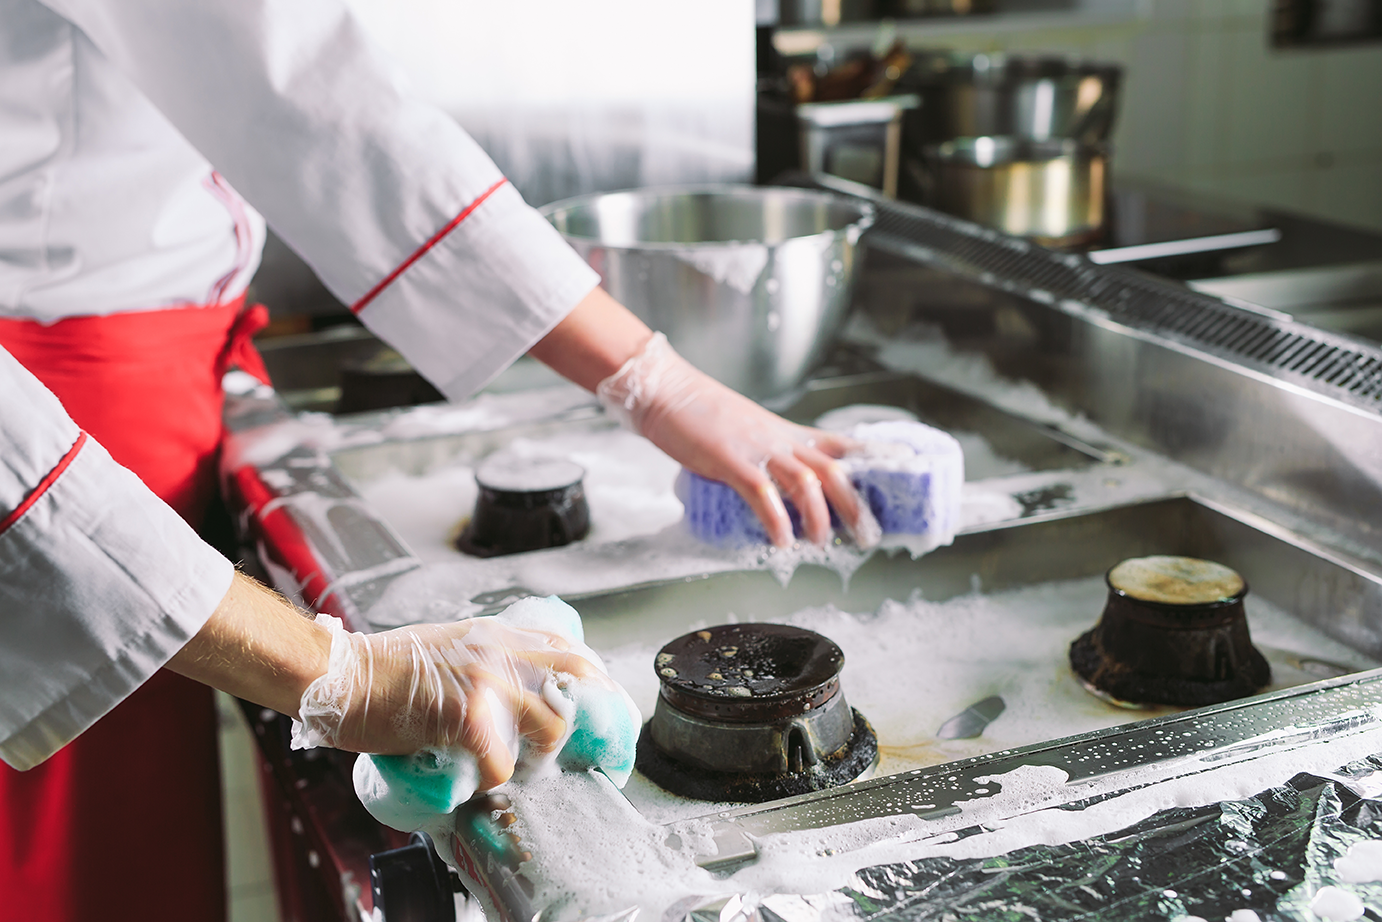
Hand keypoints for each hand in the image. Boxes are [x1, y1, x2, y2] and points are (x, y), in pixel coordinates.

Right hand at [293, 616, 603, 789]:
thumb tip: (508, 693)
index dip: (592, 676)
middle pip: (577, 675)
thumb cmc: (383, 671)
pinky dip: (494, 781)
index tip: (599, 703)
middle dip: (592, 713)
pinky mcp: (466, 714)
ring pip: (552, 724)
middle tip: (588, 746)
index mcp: (495, 634)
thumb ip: (481, 661)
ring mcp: (486, 680)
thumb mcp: (446, 646)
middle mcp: (499, 651)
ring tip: (521, 771)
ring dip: (542, 757)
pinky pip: (502, 761)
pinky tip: (477, 782)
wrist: (339, 677)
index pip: (566, 646)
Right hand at [527, 287, 873, 548]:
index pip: (841, 445)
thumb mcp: (750, 431)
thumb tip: (783, 488)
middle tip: (867, 534)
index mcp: (787, 433)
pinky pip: (761, 493)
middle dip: (854, 504)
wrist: (666, 392)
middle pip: (833, 469)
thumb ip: (769, 454)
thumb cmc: (702, 415)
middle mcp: (780, 440)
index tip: (902, 475)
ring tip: (820, 542)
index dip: (874, 460)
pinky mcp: (730, 461)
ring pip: (805, 482)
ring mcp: (757, 449)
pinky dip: (776, 519)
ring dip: (818, 516)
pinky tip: (781, 540)